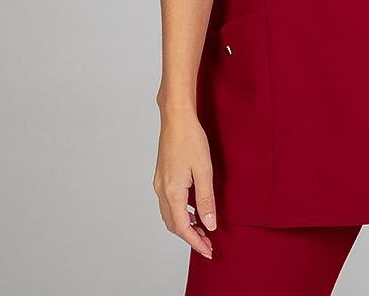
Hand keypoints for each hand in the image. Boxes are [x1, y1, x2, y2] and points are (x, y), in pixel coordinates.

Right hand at [153, 113, 216, 258]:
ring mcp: (159, 183)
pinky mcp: (162, 176)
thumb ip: (206, 199)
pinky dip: (180, 212)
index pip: (183, 227)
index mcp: (172, 192)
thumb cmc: (190, 139)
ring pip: (170, 214)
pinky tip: (193, 209)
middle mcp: (162, 190)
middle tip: (208, 243)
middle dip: (190, 237)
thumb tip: (209, 224)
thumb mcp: (204, 170)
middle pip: (173, 224)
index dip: (196, 242)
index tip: (208, 250)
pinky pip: (169, 203)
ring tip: (202, 229)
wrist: (176, 118)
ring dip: (185, 225)